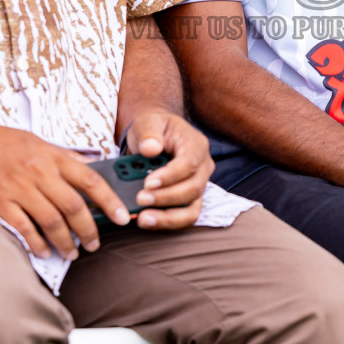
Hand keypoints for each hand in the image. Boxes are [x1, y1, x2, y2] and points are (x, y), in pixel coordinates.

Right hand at [0, 121, 130, 259]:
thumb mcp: (35, 141)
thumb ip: (61, 158)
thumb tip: (86, 170)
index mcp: (52, 154)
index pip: (91, 180)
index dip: (110, 201)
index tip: (122, 216)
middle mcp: (38, 170)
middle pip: (73, 206)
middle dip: (89, 229)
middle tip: (95, 243)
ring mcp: (18, 187)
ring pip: (52, 220)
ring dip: (65, 241)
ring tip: (72, 253)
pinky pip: (23, 227)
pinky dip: (36, 242)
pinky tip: (44, 251)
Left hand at [123, 108, 213, 229]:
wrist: (156, 137)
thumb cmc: (154, 128)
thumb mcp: (148, 122)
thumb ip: (149, 133)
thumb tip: (150, 149)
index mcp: (196, 144)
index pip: (190, 163)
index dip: (171, 176)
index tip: (148, 183)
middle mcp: (203, 166)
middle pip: (193, 188)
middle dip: (166, 198)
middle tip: (140, 199)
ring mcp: (199, 185)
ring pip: (193, 209)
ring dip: (168, 217)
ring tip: (144, 219)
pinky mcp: (190, 200)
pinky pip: (184, 217)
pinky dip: (166, 222)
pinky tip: (147, 221)